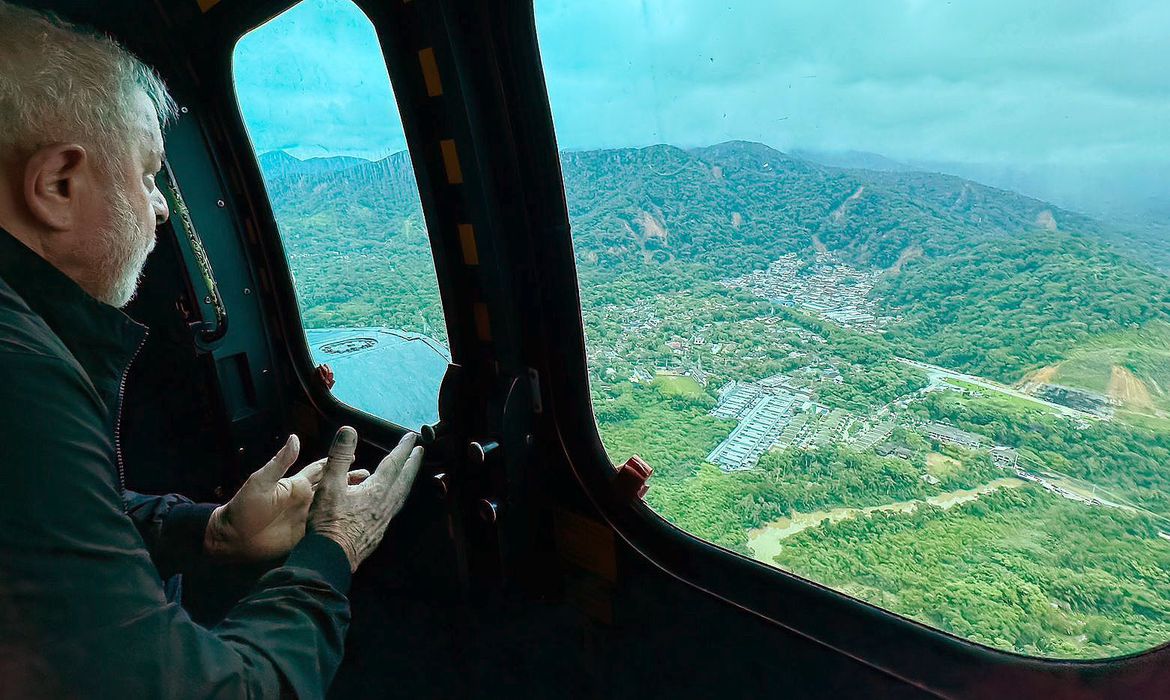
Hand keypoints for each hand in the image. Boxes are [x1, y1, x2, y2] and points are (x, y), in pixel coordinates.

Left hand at [204, 435, 371, 561]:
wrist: (234, 539)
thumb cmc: (244, 508)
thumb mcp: (261, 482)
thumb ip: (280, 462)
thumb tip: (295, 438)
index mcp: (296, 484)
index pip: (322, 469)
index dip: (337, 460)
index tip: (354, 453)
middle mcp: (305, 499)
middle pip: (333, 487)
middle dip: (351, 480)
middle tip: (372, 477)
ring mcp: (307, 517)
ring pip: (334, 507)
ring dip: (350, 501)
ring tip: (369, 497)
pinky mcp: (307, 535)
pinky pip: (328, 527)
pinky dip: (341, 523)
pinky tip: (355, 522)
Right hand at [308, 427, 422, 571]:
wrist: (332, 558)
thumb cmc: (329, 523)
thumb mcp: (330, 485)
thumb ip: (340, 456)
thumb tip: (349, 430)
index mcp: (377, 490)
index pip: (393, 463)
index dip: (403, 448)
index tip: (411, 436)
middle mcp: (386, 504)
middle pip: (404, 479)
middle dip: (412, 463)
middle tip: (420, 451)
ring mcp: (384, 519)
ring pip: (402, 494)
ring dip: (408, 480)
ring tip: (410, 472)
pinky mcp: (379, 531)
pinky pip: (395, 508)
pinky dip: (398, 496)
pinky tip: (392, 500)